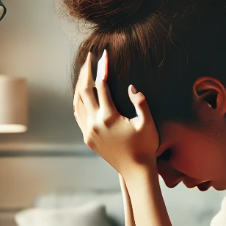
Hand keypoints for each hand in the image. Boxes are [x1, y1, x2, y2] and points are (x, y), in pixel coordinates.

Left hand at [72, 50, 158, 177]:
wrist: (135, 171)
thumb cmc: (145, 147)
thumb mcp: (147, 123)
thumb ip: (140, 102)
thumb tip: (131, 87)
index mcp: (109, 117)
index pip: (102, 85)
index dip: (102, 68)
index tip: (104, 54)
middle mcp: (95, 123)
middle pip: (84, 90)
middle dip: (86, 72)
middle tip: (89, 58)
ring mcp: (89, 132)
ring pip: (78, 103)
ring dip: (80, 86)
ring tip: (84, 72)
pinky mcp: (88, 139)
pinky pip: (78, 116)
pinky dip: (78, 103)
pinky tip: (81, 95)